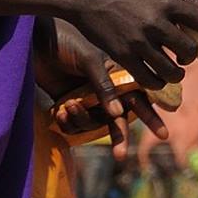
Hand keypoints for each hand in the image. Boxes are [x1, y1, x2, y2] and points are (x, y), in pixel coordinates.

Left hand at [33, 16, 175, 159]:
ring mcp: (87, 99)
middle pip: (118, 120)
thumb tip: (118, 114)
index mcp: (118, 75)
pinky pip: (73, 125)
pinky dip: (67, 122)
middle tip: (121, 157)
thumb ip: (104, 87)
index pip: (139, 98)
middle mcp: (105, 90)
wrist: (34, 40)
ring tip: (69, 107)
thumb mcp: (89, 61)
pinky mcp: (68, 106)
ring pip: (93, 124)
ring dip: (82, 120)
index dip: (150, 117)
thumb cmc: (67, 43)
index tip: (163, 135)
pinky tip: (59, 110)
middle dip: (119, 138)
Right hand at [62, 0, 197, 94]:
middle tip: (185, 55)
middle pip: (190, 50)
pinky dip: (157, 82)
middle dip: (193, 56)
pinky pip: (149, 79)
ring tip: (173, 69)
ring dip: (177, 73)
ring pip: (172, 71)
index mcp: (167, 0)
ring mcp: (138, 41)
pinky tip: (156, 76)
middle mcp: (156, 22)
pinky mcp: (122, 56)